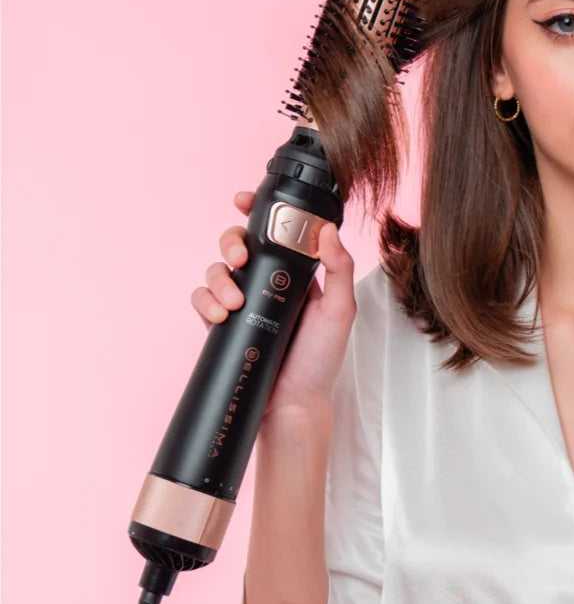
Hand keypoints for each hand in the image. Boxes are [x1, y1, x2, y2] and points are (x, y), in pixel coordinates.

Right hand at [191, 189, 356, 417]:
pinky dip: (205, 301)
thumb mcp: (341, 311)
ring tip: (234, 302)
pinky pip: (202, 299)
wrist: (293, 404)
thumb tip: (327, 229)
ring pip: (216, 269)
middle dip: (231, 241)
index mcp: (294, 272)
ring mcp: (242, 302)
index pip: (273, 232)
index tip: (242, 200)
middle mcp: (266, 283)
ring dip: (219, 277)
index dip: (255, 211)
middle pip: (237, 244)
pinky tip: (220, 315)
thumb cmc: (321, 360)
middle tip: (241, 257)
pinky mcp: (222, 323)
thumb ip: (339, 268)